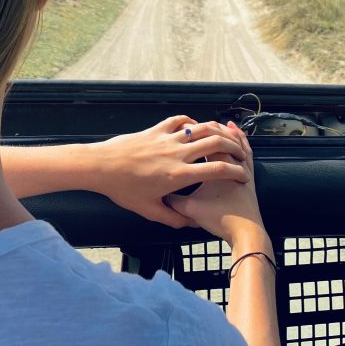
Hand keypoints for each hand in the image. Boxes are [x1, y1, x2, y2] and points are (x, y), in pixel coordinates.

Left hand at [90, 115, 249, 227]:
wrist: (100, 166)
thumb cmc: (122, 188)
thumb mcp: (148, 210)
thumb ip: (172, 218)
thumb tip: (188, 225)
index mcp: (179, 175)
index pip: (218, 169)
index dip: (236, 172)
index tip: (243, 176)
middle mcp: (177, 153)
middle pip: (215, 142)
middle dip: (234, 147)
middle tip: (240, 153)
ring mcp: (167, 138)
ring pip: (200, 128)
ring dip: (217, 131)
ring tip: (224, 137)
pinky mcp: (156, 130)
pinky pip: (179, 120)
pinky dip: (191, 122)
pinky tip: (195, 127)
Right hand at [166, 122, 267, 247]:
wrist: (246, 232)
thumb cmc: (220, 218)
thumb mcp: (191, 209)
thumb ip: (174, 200)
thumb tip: (162, 194)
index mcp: (216, 165)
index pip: (206, 141)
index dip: (195, 133)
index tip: (184, 128)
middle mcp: (232, 162)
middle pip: (223, 138)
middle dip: (214, 128)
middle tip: (202, 124)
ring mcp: (243, 169)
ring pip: (239, 144)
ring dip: (231, 134)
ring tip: (226, 125)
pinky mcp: (249, 177)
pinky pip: (248, 155)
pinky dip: (244, 145)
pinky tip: (241, 143)